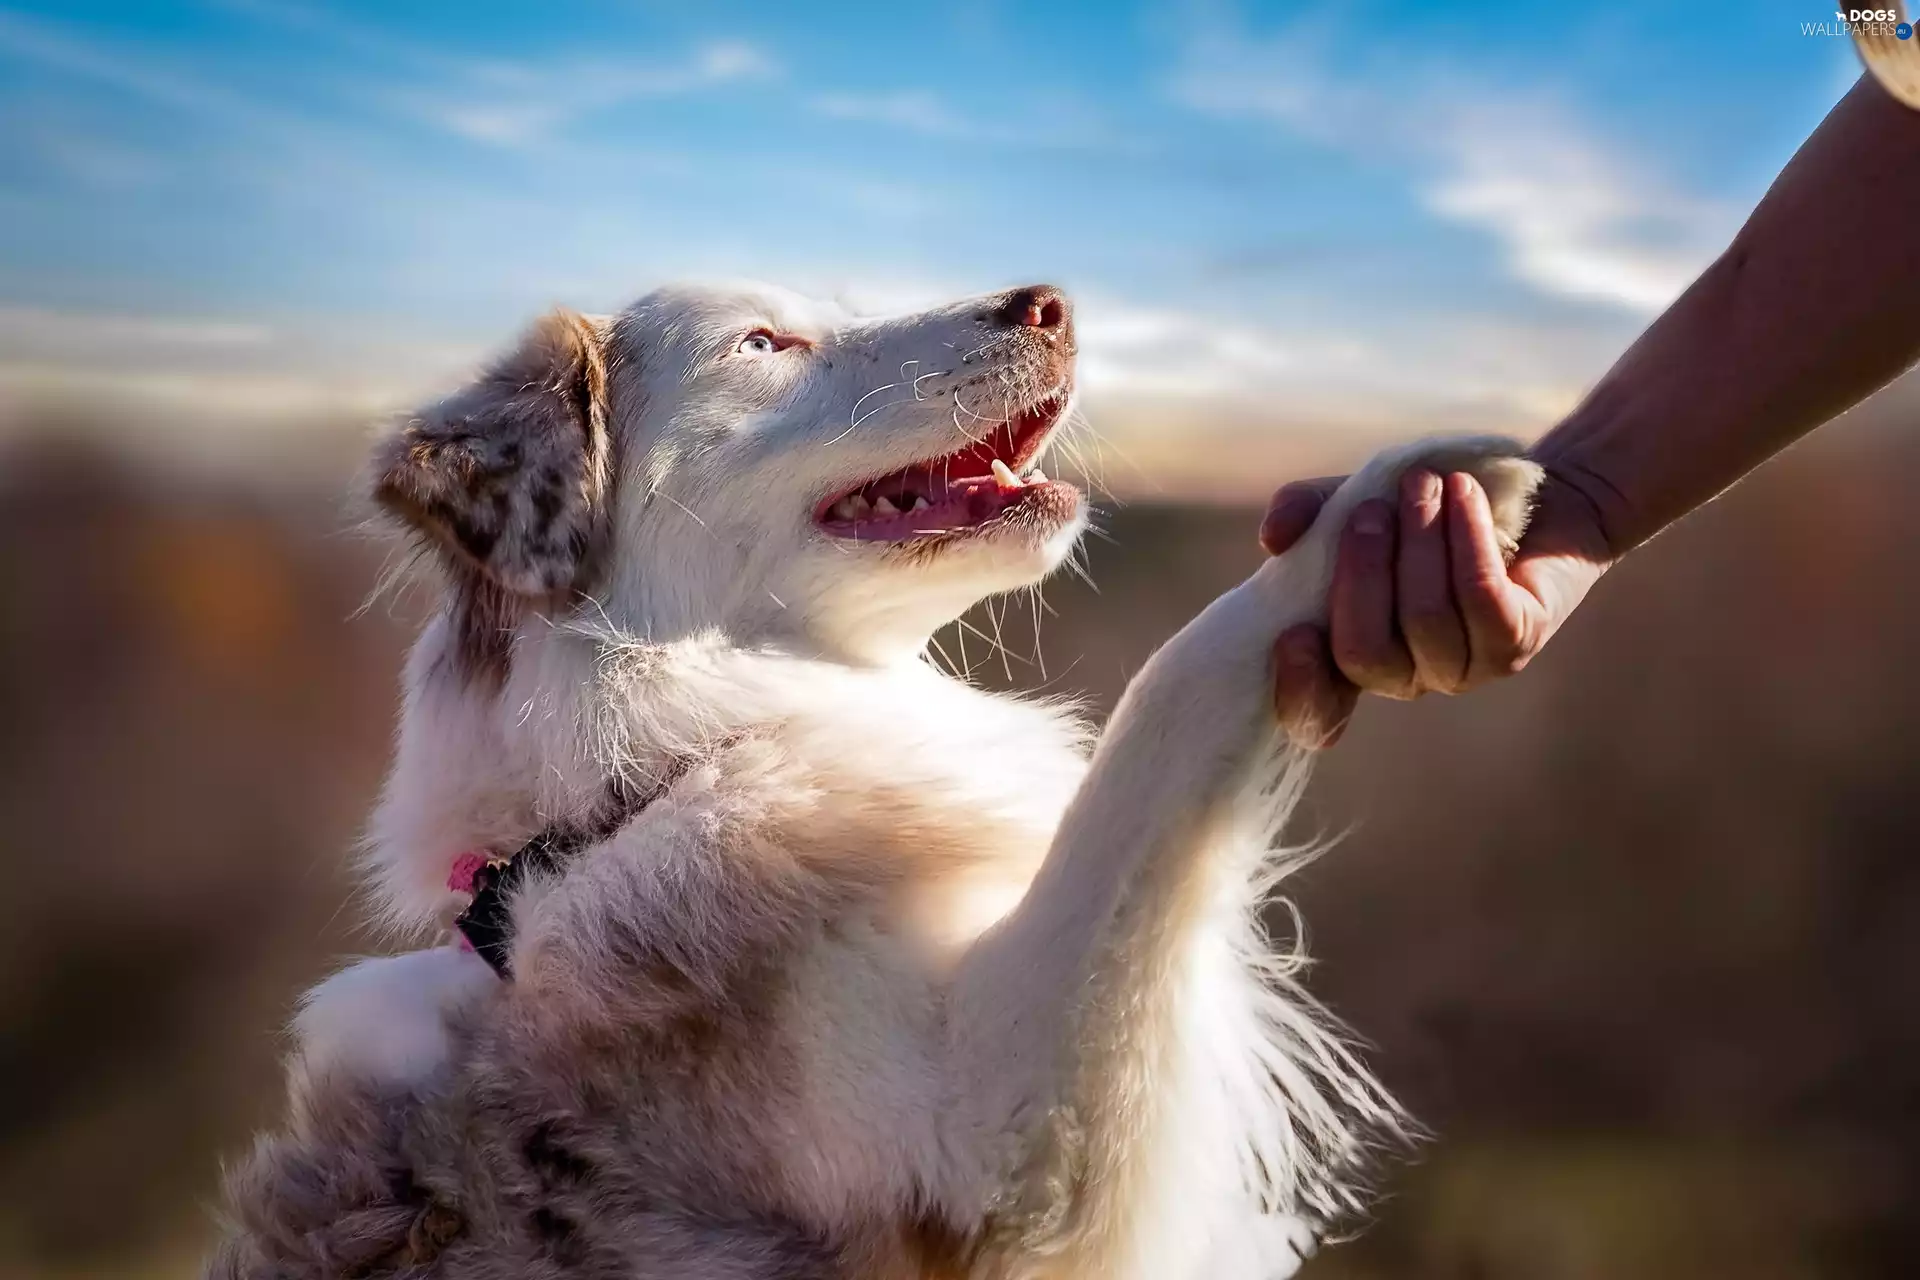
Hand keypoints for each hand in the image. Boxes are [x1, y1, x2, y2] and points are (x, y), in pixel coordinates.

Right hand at [1263, 462, 1616, 748]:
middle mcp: (1407, 677)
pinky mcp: (1515, 643)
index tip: (1293, 636)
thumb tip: (1274, 537)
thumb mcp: (1355, 502)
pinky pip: (1479, 597)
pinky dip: (1465, 538)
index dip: (1301, 689)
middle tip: (1372, 510)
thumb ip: (1307, 512)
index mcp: (1356, 655)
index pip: (1316, 712)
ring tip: (1423, 482)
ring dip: (1419, 539)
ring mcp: (1463, 669)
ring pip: (1424, 618)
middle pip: (1365, 653)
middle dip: (1362, 575)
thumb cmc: (1428, 510)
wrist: (1531, 498)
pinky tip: (1463, 493)